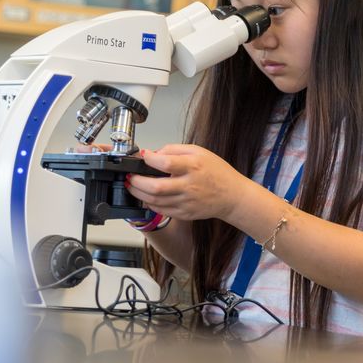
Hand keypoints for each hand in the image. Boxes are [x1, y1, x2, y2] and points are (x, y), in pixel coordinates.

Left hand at [126, 144, 248, 221]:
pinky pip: (161, 210)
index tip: (143, 156)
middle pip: (155, 186)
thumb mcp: (199, 151)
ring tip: (133, 186)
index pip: (165, 163)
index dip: (149, 159)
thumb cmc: (217, 172)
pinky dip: (150, 203)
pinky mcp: (184, 213)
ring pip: (154, 201)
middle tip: (130, 176)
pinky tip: (146, 196)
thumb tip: (153, 153)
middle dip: (136, 182)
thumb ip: (174, 149)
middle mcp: (189, 185)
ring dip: (138, 194)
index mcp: (193, 166)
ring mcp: (186, 202)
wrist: (232, 195)